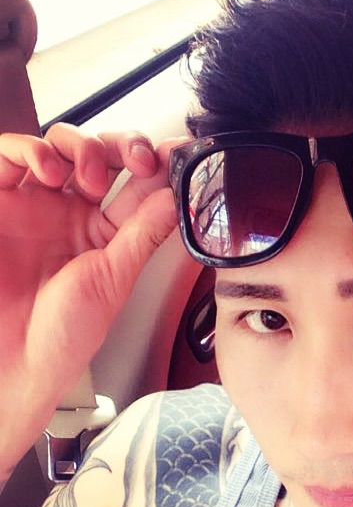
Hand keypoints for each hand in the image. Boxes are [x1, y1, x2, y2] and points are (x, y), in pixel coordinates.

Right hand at [0, 123, 181, 476]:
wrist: (12, 359)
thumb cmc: (63, 332)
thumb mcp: (114, 278)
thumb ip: (143, 233)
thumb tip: (175, 197)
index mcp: (108, 235)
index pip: (140, 187)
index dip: (161, 165)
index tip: (181, 152)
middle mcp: (74, 215)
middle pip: (104, 156)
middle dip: (125, 147)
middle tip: (140, 160)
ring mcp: (37, 205)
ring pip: (63, 147)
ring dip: (83, 148)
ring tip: (88, 180)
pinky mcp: (0, 200)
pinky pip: (11, 155)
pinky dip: (31, 149)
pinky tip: (50, 171)